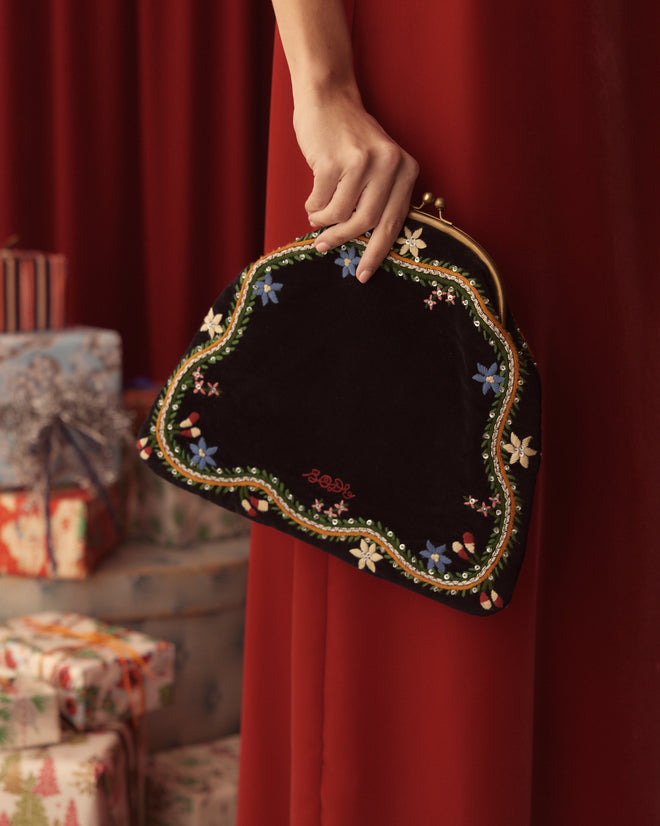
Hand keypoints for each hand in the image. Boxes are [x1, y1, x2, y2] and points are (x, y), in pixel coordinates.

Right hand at [293, 88, 418, 282]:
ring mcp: (362, 161)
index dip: (378, 252)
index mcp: (405, 169)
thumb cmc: (350, 139)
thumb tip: (366, 246)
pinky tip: (312, 199)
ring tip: (316, 215)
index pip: (394, 221)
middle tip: (324, 247)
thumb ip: (379, 198)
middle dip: (344, 239)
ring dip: (323, 221)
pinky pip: (321, 201)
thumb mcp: (378, 166)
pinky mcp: (334, 160)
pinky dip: (313, 206)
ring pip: (340, 214)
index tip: (363, 275)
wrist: (328, 98)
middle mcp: (389, 164)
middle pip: (367, 222)